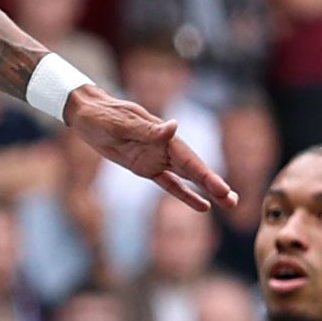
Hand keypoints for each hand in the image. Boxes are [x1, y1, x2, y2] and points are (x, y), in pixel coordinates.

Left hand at [64, 84, 232, 212]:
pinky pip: (169, 184)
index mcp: (163, 136)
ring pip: (187, 178)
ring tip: (227, 203)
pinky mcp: (145, 168)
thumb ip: (148, 129)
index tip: (222, 189)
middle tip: (234, 201)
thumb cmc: (103, 115)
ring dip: (206, 191)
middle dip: (214, 186)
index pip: (189, 160)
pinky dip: (184, 194)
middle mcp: (164, 148)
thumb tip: (174, 126)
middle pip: (194, 170)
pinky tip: (201, 206)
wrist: (87, 114)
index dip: (206, 176)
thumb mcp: (122, 122)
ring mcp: (156, 158)